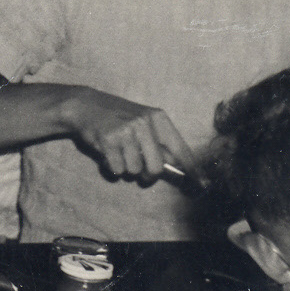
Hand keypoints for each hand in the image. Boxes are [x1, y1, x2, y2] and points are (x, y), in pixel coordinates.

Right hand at [65, 92, 196, 182]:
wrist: (86, 106)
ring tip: (118, 153)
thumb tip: (176, 168)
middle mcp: (145, 123)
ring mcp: (125, 131)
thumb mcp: (143, 122)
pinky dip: (112, 168)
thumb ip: (159, 142)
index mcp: (158, 118)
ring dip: (125, 169)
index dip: (192, 169)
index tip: (204, 185)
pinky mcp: (108, 140)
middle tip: (139, 171)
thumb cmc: (119, 118)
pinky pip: (117, 169)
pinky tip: (107, 153)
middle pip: (156, 168)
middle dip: (147, 175)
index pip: (180, 149)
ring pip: (134, 171)